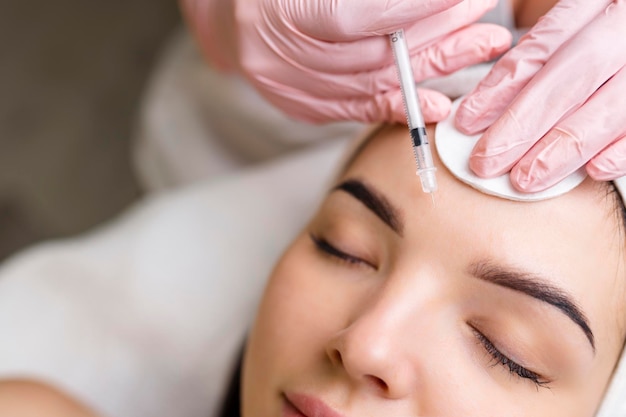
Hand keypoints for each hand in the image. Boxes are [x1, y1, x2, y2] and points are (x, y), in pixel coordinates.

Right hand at [182, 0, 510, 123]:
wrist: (227, 12)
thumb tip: (423, 1)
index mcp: (272, 10)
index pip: (351, 16)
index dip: (412, 10)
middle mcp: (272, 54)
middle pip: (371, 55)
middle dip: (438, 36)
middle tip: (486, 22)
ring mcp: (284, 86)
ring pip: (371, 85)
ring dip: (432, 68)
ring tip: (479, 47)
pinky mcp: (297, 105)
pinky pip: (355, 110)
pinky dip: (399, 106)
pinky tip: (439, 102)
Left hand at [455, 0, 625, 190]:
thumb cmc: (614, 27)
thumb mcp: (584, 18)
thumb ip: (546, 50)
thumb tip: (489, 105)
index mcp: (599, 2)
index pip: (541, 48)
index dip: (499, 88)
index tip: (467, 121)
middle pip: (570, 77)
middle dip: (523, 125)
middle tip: (486, 162)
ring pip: (610, 107)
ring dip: (563, 148)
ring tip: (525, 179)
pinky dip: (622, 149)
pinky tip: (592, 171)